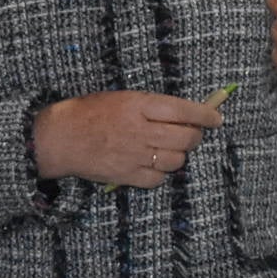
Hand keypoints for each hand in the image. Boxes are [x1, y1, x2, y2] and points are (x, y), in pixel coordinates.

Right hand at [31, 90, 224, 187]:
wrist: (60, 138)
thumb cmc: (88, 112)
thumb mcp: (121, 97)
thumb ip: (150, 105)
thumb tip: (182, 113)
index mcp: (139, 105)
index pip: (184, 110)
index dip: (205, 115)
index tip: (216, 118)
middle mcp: (141, 130)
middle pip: (186, 137)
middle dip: (195, 136)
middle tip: (192, 134)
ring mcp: (135, 155)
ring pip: (176, 160)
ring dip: (178, 155)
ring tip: (169, 149)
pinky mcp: (127, 176)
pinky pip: (158, 180)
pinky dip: (161, 174)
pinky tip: (153, 166)